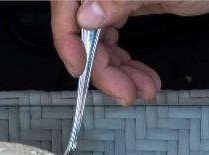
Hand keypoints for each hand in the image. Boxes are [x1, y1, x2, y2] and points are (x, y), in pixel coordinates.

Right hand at [49, 0, 208, 105]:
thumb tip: (87, 16)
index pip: (66, 7)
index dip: (68, 41)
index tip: (81, 70)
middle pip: (84, 31)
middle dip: (103, 67)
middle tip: (123, 92)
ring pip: (100, 40)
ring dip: (117, 71)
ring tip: (140, 90)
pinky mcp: (129, 6)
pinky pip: (115, 39)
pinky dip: (126, 62)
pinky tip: (141, 77)